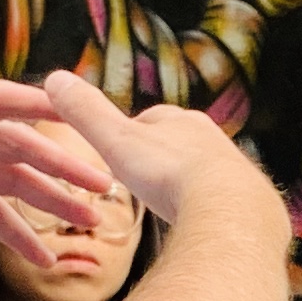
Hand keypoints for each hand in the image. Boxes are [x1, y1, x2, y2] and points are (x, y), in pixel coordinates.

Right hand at [35, 77, 278, 236]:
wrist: (230, 209)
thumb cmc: (169, 174)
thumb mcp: (116, 140)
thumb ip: (86, 113)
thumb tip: (54, 77)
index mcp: (180, 120)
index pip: (150, 120)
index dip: (130, 134)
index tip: (117, 148)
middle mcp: (212, 139)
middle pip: (179, 144)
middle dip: (161, 158)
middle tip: (143, 177)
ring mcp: (233, 170)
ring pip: (201, 172)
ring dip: (184, 184)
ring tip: (169, 203)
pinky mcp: (248, 201)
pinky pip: (220, 201)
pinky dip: (204, 208)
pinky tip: (196, 223)